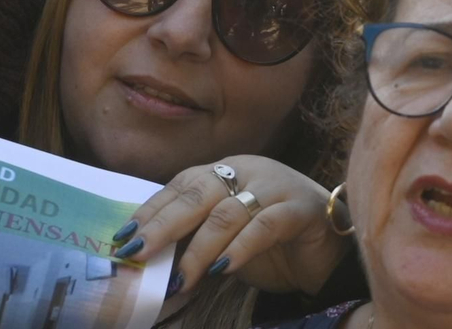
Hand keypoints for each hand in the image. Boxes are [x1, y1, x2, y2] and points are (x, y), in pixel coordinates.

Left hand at [117, 157, 346, 298]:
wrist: (328, 254)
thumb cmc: (271, 246)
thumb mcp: (224, 240)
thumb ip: (192, 239)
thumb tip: (144, 258)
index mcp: (228, 171)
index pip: (181, 184)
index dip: (150, 210)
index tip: (122, 238)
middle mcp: (251, 171)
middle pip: (198, 193)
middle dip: (163, 225)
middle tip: (139, 253)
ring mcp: (279, 187)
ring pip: (228, 213)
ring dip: (199, 250)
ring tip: (182, 280)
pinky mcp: (302, 209)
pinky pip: (265, 226)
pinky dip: (240, 249)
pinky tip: (222, 270)